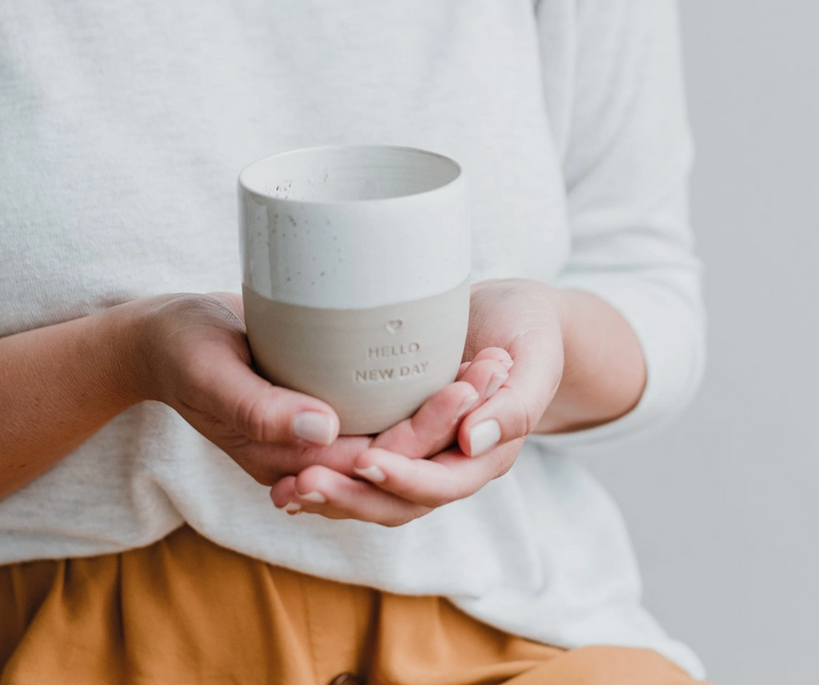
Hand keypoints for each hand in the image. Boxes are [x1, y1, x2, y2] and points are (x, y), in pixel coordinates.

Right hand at [134, 293, 512, 490]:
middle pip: (398, 450)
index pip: (373, 461)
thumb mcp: (211, 375)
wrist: (162, 339)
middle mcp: (313, 455)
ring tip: (492, 361)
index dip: (426, 431)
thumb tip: (324, 430)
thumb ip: (260, 410)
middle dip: (451, 417)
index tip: (469, 387)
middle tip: (496, 366)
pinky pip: (383, 408)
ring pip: (398, 433)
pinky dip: (420, 389)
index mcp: (286, 461)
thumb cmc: (180, 351)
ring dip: (446, 406)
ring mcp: (320, 431)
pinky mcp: (325, 403)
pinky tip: (455, 357)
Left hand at [271, 279, 565, 524]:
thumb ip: (516, 403)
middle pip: (397, 501)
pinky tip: (284, 469)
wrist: (514, 316)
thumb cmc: (530, 330)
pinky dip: (328, 471)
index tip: (364, 460)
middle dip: (350, 495)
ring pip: (372, 492)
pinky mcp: (396, 435)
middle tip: (301, 482)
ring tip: (283, 486)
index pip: (441, 483)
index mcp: (487, 454)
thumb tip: (473, 440)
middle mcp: (450, 463)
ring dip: (330, 494)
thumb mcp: (535, 357)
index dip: (403, 477)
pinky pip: (360, 466)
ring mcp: (421, 454)